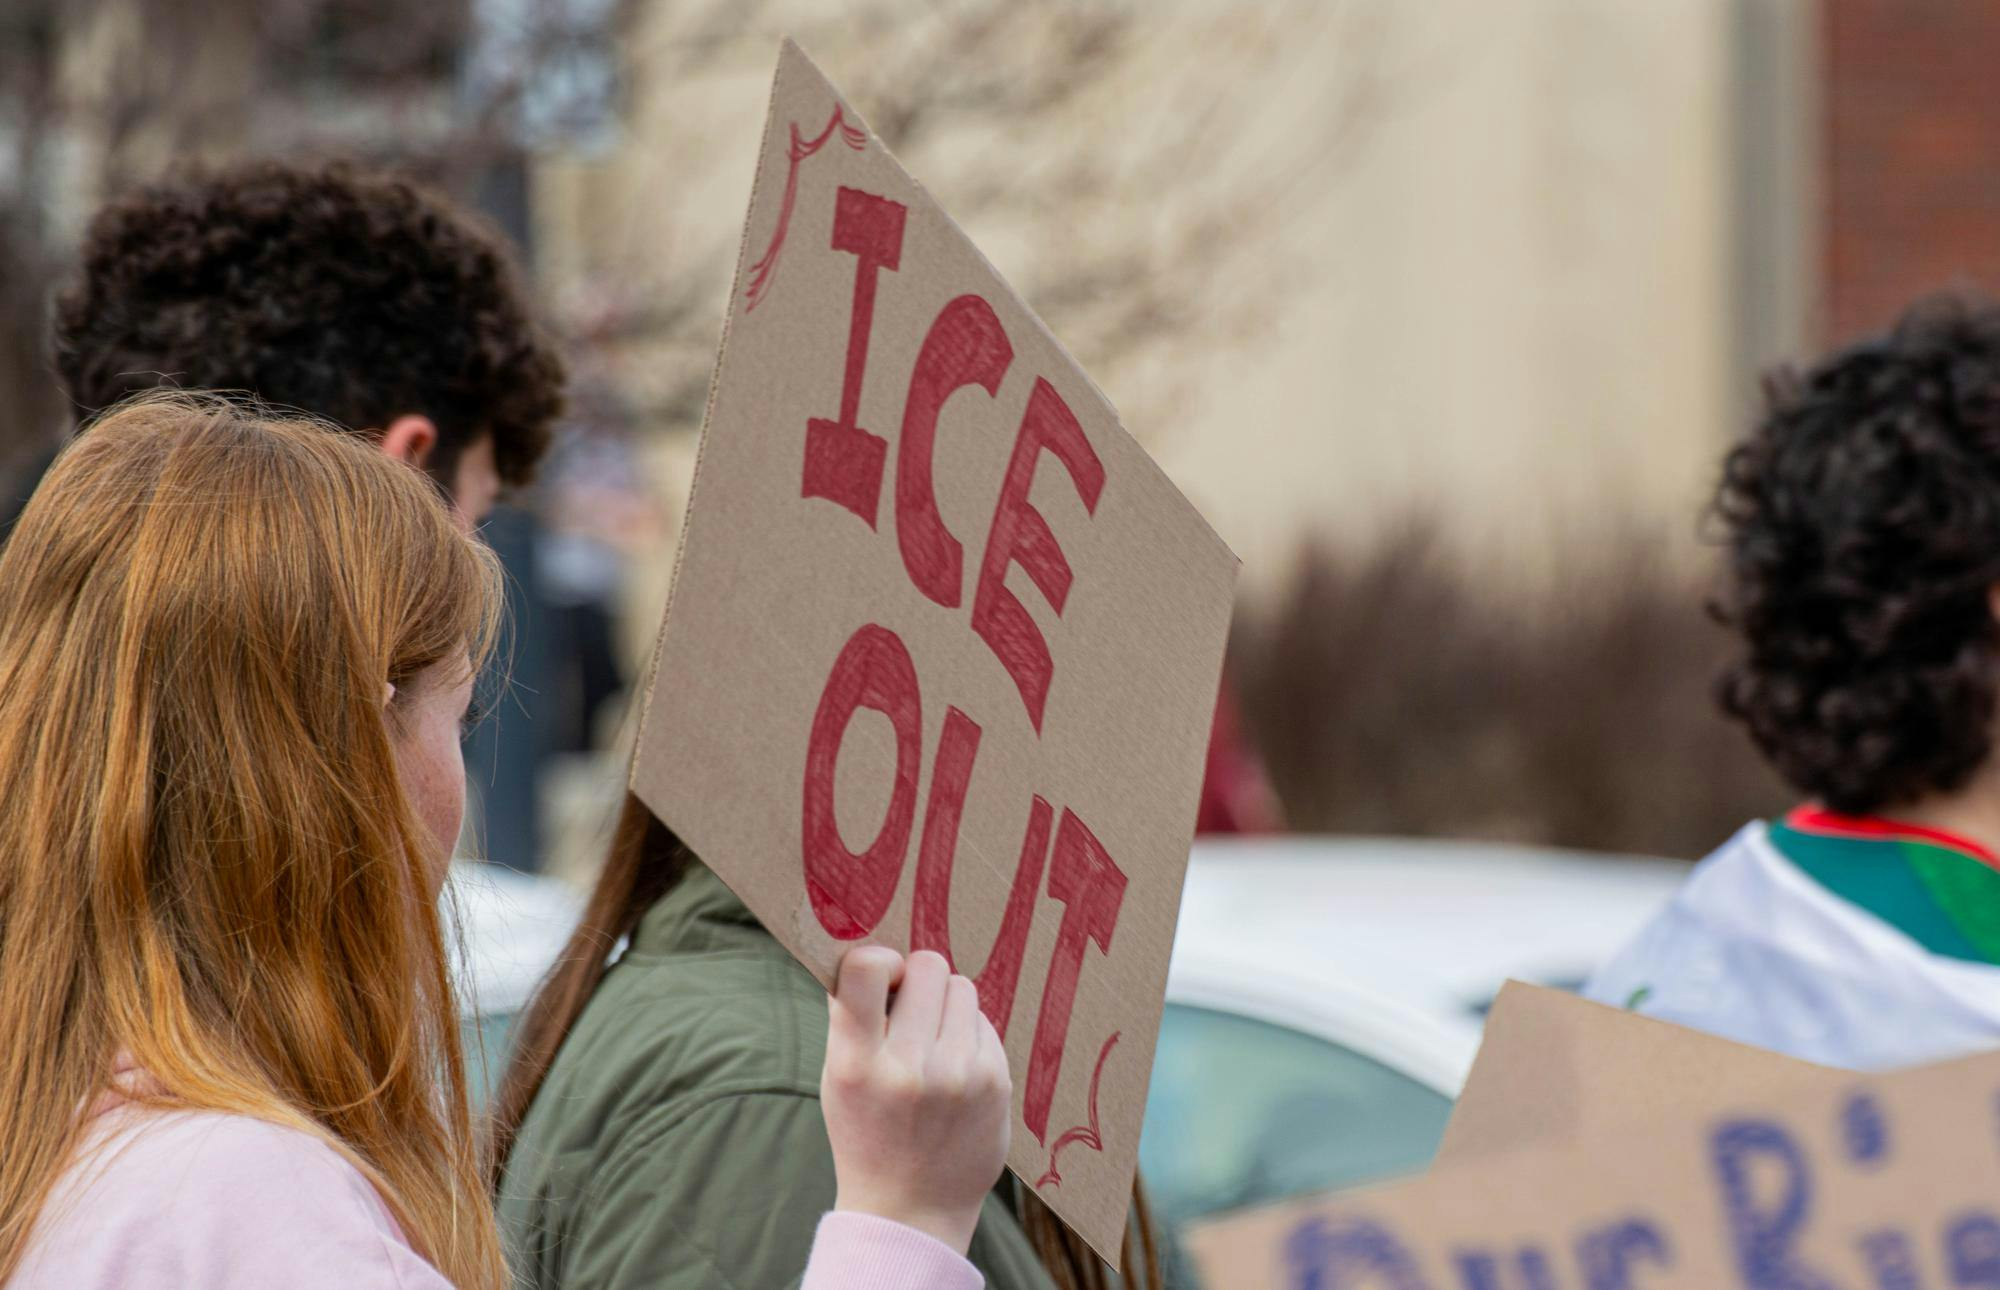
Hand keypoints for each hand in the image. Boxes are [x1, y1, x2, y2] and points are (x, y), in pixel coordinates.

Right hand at [821, 947, 1011, 1254]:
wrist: (911, 1210)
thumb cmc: (867, 1131)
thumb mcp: (838, 1077)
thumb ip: (849, 1015)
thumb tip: (871, 948)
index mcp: (858, 1063)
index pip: (866, 968)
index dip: (878, 959)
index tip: (881, 978)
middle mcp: (910, 1067)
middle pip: (928, 966)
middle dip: (917, 980)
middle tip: (908, 1011)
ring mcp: (960, 1075)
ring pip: (962, 988)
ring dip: (946, 1005)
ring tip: (932, 1043)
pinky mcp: (996, 1082)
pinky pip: (984, 1021)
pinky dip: (968, 1035)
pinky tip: (954, 1070)